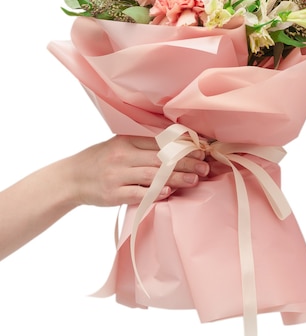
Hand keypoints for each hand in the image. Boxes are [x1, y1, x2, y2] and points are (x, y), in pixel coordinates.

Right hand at [71, 135, 209, 206]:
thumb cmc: (99, 161)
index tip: (200, 150)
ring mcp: (117, 175)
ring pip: (153, 175)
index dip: (182, 147)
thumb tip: (175, 145)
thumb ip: (141, 145)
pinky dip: (154, 192)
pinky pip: (137, 193)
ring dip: (176, 177)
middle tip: (204, 166)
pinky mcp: (113, 193)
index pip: (159, 142)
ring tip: (195, 179)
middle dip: (185, 162)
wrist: (71, 179)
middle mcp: (122, 156)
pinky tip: (169, 191)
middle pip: (160, 158)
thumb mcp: (117, 145)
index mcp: (125, 141)